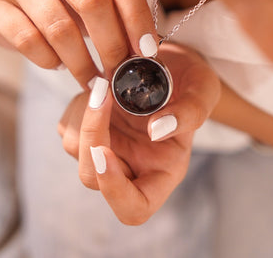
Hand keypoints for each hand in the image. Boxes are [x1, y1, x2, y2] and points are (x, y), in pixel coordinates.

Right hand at [0, 0, 157, 85]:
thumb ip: (119, 6)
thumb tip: (145, 52)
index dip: (137, 13)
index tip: (147, 48)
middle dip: (112, 43)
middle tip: (121, 72)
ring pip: (59, 26)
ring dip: (83, 63)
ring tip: (94, 80)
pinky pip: (28, 41)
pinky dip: (50, 61)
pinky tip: (61, 64)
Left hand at [58, 43, 220, 223]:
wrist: (174, 64)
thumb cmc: (195, 82)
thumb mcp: (204, 91)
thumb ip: (189, 114)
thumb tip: (156, 130)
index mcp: (162, 171)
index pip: (134, 208)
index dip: (114, 190)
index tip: (106, 152)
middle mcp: (132, 166)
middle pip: (93, 178)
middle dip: (91, 136)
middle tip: (103, 94)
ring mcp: (108, 148)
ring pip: (75, 148)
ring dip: (83, 114)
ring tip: (106, 83)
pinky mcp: (89, 130)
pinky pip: (68, 127)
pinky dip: (78, 105)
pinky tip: (99, 86)